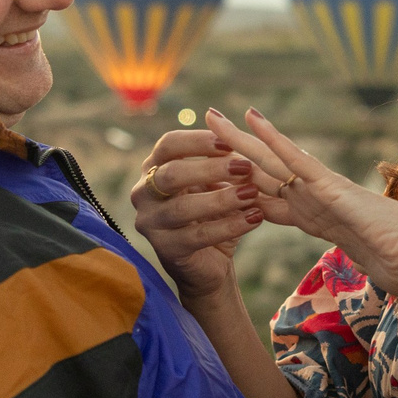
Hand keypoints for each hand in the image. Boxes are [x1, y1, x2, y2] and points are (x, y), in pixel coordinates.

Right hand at [130, 126, 263, 302]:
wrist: (210, 264)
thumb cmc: (214, 215)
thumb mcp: (218, 184)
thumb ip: (224, 162)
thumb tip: (238, 133)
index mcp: (154, 169)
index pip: (168, 145)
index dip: (198, 141)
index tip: (230, 142)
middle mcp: (144, 193)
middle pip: (171, 174)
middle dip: (210, 168)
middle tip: (245, 167)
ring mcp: (150, 223)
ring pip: (183, 208)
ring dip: (222, 199)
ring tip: (253, 194)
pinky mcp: (165, 250)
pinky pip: (197, 236)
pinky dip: (229, 226)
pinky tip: (254, 218)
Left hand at [206, 108, 397, 296]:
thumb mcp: (372, 270)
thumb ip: (368, 268)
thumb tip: (386, 282)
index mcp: (323, 220)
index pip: (273, 201)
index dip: (244, 187)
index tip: (218, 176)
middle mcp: (319, 200)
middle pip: (265, 174)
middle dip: (233, 154)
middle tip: (207, 127)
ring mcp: (326, 192)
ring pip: (273, 162)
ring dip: (240, 140)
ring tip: (212, 116)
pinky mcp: (334, 190)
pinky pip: (297, 161)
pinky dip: (273, 139)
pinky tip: (251, 119)